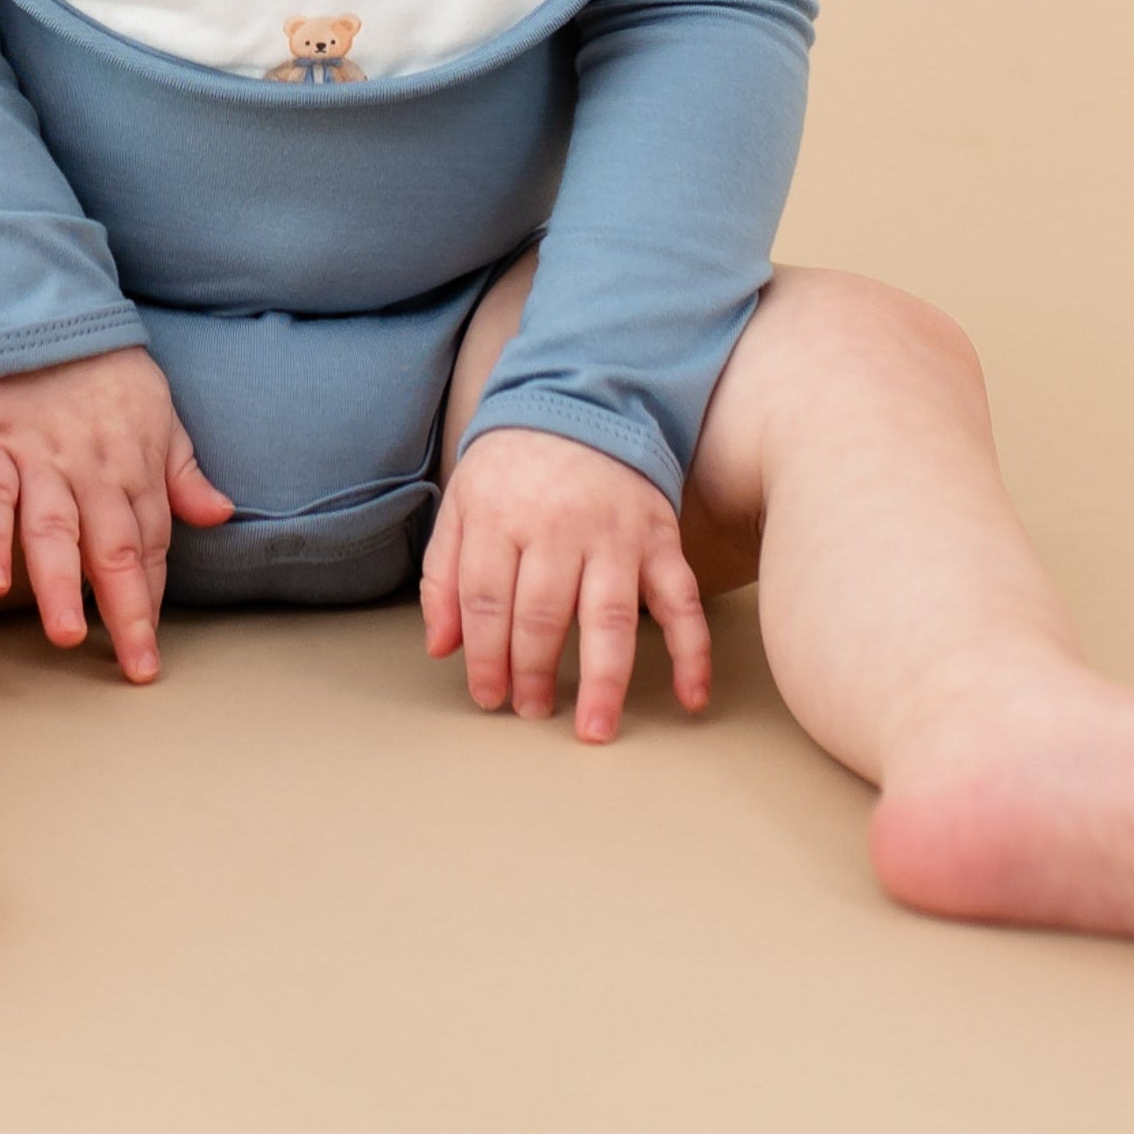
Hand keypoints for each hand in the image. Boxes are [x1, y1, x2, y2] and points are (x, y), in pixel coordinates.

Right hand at [0, 348, 233, 678]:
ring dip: (62, 583)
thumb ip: (182, 470)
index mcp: (136, 465)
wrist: (43, 305)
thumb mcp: (161, 411)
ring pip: (54, 530)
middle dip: (125, 609)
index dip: (152, 597)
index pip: (151, 544)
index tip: (151, 649)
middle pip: (113, 546)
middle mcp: (92, 469)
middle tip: (133, 665)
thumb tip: (220, 515)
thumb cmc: (107, 370)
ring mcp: (39, 459)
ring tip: (69, 635)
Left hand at [419, 426, 709, 742]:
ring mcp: (615, 534)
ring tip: (594, 729)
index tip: (488, 696)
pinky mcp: (660, 538)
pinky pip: (682, 599)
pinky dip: (692, 650)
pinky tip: (690, 696)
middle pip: (542, 614)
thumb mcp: (463, 502)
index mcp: (501, 514)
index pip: (487, 600)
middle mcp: (559, 525)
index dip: (484, 657)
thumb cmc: (515, 467)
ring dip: (604, 680)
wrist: (584, 404)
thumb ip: (445, 573)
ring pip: (609, 616)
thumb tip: (441, 647)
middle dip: (533, 673)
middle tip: (531, 711)